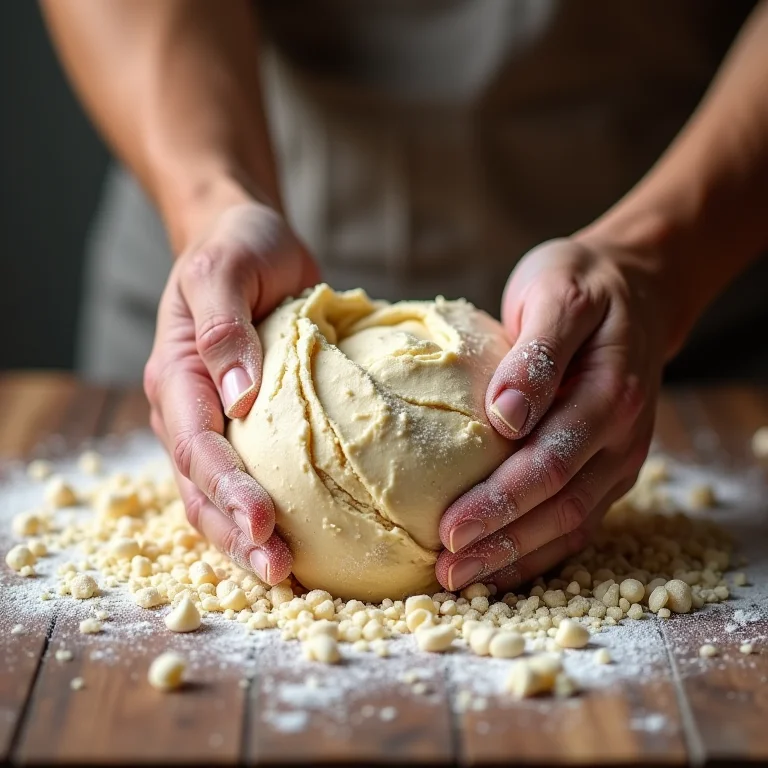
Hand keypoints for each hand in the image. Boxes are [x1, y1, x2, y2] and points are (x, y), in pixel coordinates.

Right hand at [144, 190, 318, 584]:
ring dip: (245, 537)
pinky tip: (294, 541)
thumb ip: (226, 328)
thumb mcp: (227, 271)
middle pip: (202, 485)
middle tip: (278, 571)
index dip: (227, 488)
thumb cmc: (239, 249)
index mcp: (177, 374)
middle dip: (236, 531)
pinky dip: (262, 513)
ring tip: (283, 575)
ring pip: (216, 494)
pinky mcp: (247, 425)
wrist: (246, 241)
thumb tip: (241, 399)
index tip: (265, 522)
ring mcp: (214, 421)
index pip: (197, 445)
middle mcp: (187, 408)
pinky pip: (249, 476)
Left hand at [436, 236, 669, 592]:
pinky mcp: (608, 465)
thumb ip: (537, 353)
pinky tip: (502, 565)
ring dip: (518, 558)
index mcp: (611, 394)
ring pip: (572, 524)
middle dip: (501, 544)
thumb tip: (504, 416)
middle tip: (446, 575)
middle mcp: (622, 435)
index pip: (550, 462)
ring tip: (464, 581)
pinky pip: (578, 518)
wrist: (634, 287)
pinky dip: (541, 549)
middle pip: (562, 506)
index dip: (499, 502)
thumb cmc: (581, 284)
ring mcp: (619, 456)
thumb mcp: (557, 295)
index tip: (447, 530)